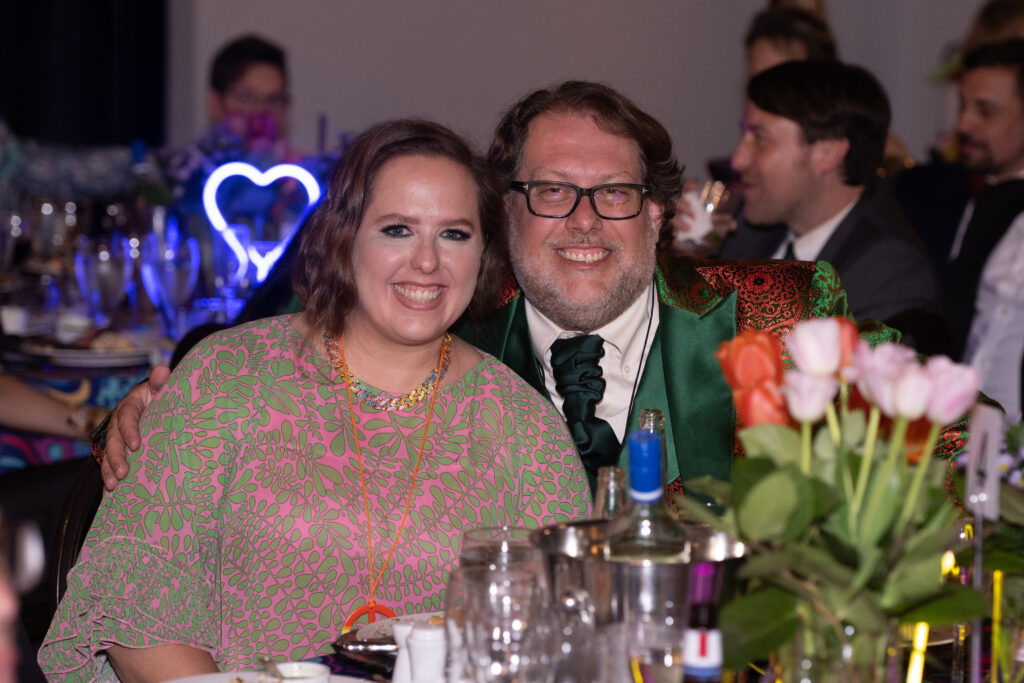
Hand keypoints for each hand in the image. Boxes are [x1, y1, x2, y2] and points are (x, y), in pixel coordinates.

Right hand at [100, 365, 170, 490]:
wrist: (161, 405)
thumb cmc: (163, 396)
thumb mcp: (162, 388)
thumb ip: (162, 382)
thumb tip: (162, 370)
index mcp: (130, 406)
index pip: (127, 417)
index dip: (129, 431)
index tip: (136, 445)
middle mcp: (119, 423)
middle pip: (113, 440)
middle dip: (116, 457)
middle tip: (122, 474)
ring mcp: (118, 439)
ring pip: (107, 455)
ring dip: (108, 471)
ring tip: (112, 487)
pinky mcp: (120, 452)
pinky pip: (111, 466)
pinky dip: (109, 480)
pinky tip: (110, 496)